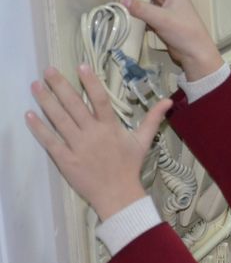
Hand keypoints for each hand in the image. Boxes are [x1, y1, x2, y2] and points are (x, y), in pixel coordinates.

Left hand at [25, 65, 171, 219]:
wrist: (118, 195)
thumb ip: (153, 119)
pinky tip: (29, 115)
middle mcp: (93, 134)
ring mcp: (77, 146)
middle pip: (74, 105)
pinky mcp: (65, 159)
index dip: (90, 82)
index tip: (81, 66)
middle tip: (48, 70)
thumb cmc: (129, 166)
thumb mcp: (144, 141)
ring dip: (46, 101)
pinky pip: (50, 141)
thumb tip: (168, 100)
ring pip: (59, 120)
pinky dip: (39, 128)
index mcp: (110, 127)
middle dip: (60, 86)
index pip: (100, 100)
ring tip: (35, 86)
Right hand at [120, 0, 223, 81]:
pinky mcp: (161, 22)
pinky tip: (131, 21)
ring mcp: (164, 10)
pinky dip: (138, 18)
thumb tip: (124, 0)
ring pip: (145, 4)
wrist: (195, 54)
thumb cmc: (188, 34)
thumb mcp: (162, 19)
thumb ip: (142, 9)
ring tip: (123, 9)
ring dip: (135, 7)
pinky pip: (145, 15)